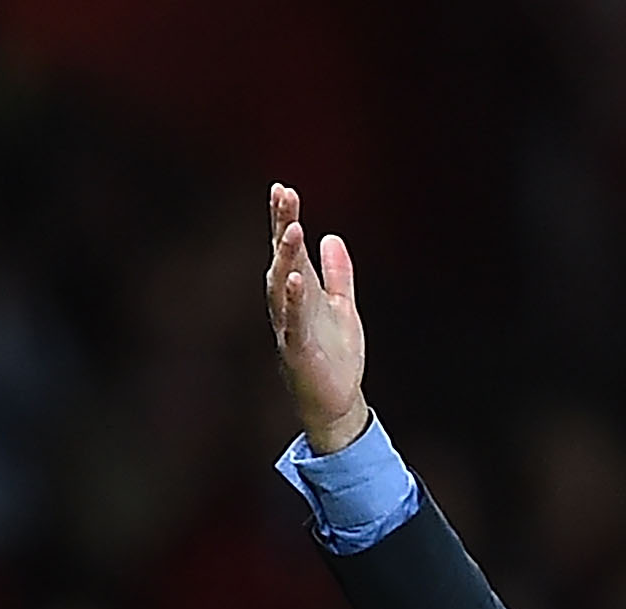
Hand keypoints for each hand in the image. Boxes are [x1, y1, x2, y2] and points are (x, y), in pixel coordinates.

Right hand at [266, 182, 370, 455]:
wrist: (338, 403)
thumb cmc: (336, 355)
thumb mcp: (343, 307)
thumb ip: (339, 274)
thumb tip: (332, 237)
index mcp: (301, 292)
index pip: (291, 249)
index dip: (285, 219)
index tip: (283, 188)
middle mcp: (289, 305)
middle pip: (283, 259)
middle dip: (283, 227)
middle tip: (284, 195)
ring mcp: (290, 327)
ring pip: (283, 287)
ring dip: (286, 258)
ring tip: (292, 228)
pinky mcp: (298, 351)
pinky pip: (294, 322)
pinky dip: (294, 301)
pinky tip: (295, 279)